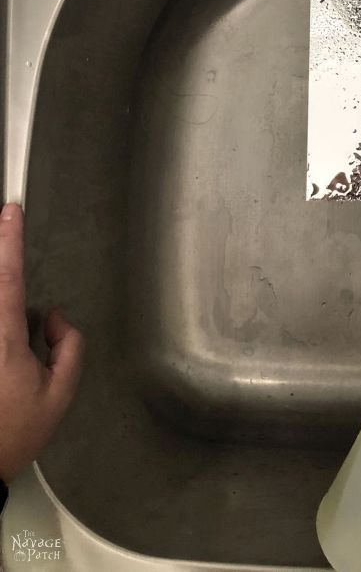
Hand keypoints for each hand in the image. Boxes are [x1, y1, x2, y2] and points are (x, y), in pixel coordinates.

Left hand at [0, 203, 83, 480]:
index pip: (6, 275)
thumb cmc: (9, 436)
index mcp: (3, 338)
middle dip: (10, 286)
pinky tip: (8, 372)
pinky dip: (10, 343)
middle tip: (27, 329)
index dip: (9, 240)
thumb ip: (68, 347)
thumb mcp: (58, 396)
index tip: (10, 211)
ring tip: (14, 370)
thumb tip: (55, 319)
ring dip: (12, 324)